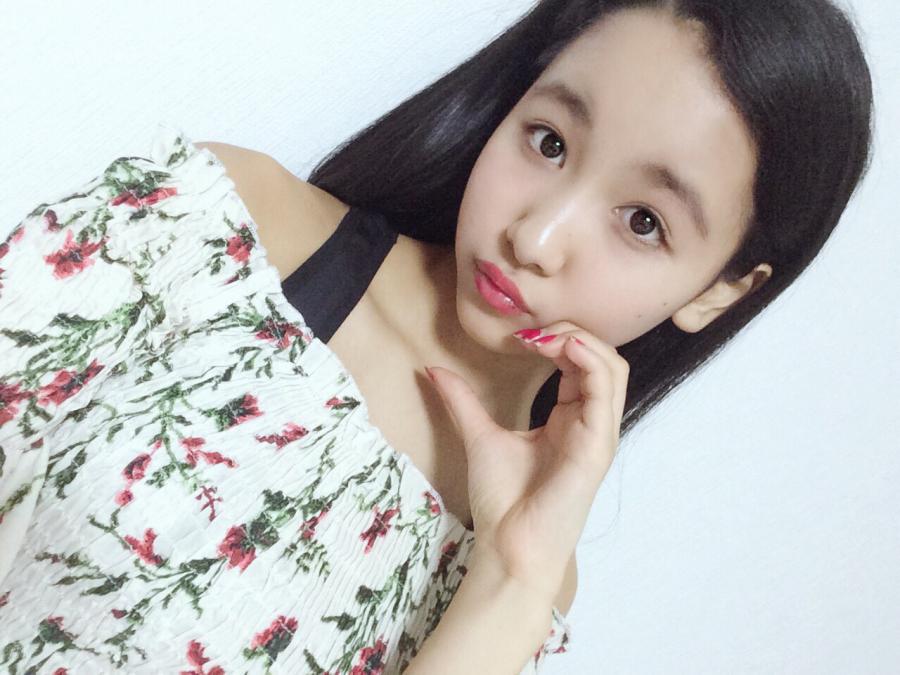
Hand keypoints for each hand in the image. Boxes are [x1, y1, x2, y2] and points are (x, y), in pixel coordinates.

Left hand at [424, 321, 628, 599]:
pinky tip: (561, 349)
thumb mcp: (479, 436)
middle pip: (602, 357)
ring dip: (581, 341)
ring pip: (612, 368)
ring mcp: (599, 434)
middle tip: (531, 334)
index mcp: (570, 417)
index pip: (579, 362)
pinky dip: (589, 362)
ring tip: (543, 339)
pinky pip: (606, 393)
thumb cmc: (502, 501)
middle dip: (571, 332)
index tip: (518, 337)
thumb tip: (433, 370)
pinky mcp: (598, 446)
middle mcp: (590, 422)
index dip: (555, 339)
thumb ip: (462, 401)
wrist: (509, 545)